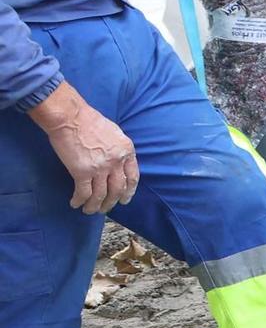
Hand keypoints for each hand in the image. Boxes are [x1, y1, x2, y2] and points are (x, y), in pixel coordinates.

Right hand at [31, 83, 138, 213]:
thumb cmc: (89, 120)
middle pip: (118, 189)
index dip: (129, 191)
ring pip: (101, 195)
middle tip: (106, 209)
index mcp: (127, 151)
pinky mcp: (82, 172)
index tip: (125, 199)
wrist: (70, 117)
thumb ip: (118, 149)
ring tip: (90, 210)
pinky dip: (80, 201)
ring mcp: (100, 168)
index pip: (133, 177)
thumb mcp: (115, 133)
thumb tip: (117, 162)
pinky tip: (75, 203)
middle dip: (112, 202)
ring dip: (95, 206)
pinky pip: (84, 193)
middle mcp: (116, 161)